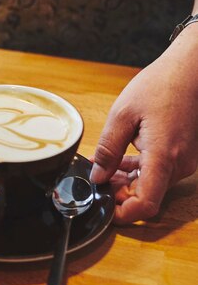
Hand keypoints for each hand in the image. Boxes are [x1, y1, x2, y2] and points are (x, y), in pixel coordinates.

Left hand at [91, 36, 197, 223]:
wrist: (190, 70)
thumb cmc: (160, 86)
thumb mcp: (122, 114)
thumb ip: (108, 149)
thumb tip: (98, 177)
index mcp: (164, 156)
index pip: (146, 203)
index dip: (124, 214)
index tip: (104, 211)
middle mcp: (179, 164)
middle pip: (146, 196)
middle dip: (119, 194)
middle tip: (96, 181)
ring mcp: (184, 161)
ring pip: (151, 185)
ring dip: (126, 181)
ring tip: (103, 167)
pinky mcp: (184, 155)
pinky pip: (158, 172)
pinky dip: (138, 171)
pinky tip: (119, 160)